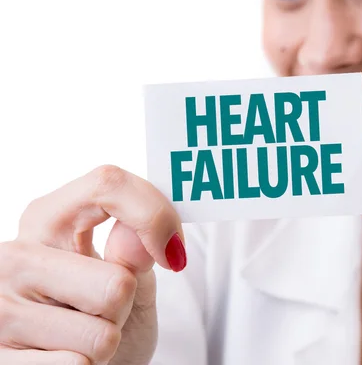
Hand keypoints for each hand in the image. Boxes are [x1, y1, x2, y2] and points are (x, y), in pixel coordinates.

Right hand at [0, 165, 185, 363]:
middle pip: (117, 283)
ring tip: (81, 333)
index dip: (155, 215)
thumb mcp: (128, 274)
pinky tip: (63, 355)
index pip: (108, 184)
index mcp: (46, 218)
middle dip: (126, 303)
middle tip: (105, 307)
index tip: (173, 253)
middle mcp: (13, 257)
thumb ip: (135, 250)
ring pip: (102, 334)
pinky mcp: (0, 360)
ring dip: (105, 342)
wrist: (83, 364)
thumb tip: (141, 236)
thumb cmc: (103, 314)